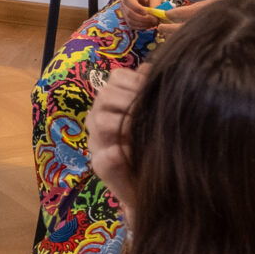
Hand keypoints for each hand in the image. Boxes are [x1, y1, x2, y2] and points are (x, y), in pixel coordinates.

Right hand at [86, 68, 145, 211]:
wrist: (157, 185)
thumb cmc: (155, 146)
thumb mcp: (155, 114)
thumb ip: (149, 91)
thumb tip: (149, 68)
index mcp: (113, 103)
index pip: (116, 78)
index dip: (136, 81)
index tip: (153, 90)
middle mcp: (100, 119)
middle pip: (105, 96)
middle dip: (130, 101)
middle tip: (150, 112)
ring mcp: (98, 144)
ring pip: (98, 120)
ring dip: (124, 123)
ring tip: (142, 131)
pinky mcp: (101, 167)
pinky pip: (103, 157)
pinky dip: (116, 153)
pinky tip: (131, 152)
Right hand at [116, 0, 167, 29]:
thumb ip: (154, 5)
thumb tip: (155, 16)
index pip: (129, 1)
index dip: (138, 8)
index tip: (148, 12)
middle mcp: (124, 2)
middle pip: (129, 13)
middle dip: (143, 19)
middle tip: (154, 20)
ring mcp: (124, 11)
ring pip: (130, 21)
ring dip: (142, 24)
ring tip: (153, 23)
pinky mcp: (127, 18)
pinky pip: (132, 25)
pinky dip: (141, 27)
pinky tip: (149, 25)